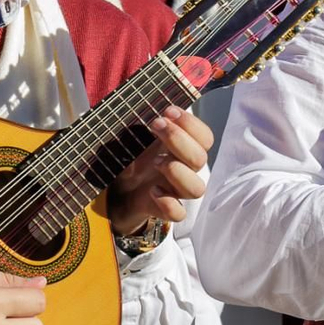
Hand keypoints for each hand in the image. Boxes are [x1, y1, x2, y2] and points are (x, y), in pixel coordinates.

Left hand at [108, 106, 212, 236]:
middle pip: (200, 158)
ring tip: (156, 162)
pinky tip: (154, 191)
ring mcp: (177, 191)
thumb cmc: (133, 157)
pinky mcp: (165, 209)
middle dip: (179, 139)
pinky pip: (178, 214)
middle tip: (156, 124)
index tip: (168, 110)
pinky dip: (169, 203)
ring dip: (178, 172)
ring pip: (197, 188)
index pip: (205, 137)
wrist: (119, 189)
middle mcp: (186, 169)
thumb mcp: (134, 137)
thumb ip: (140, 124)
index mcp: (185, 148)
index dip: (191, 124)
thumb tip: (138, 110)